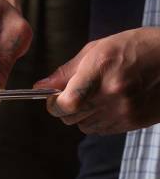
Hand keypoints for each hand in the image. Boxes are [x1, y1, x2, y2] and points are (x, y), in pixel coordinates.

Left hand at [34, 27, 159, 134]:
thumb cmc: (137, 48)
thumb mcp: (100, 49)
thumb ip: (67, 71)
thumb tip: (41, 86)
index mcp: (100, 70)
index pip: (65, 103)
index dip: (54, 103)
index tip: (55, 97)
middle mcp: (110, 93)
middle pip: (70, 117)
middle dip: (66, 108)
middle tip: (75, 93)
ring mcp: (122, 111)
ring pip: (83, 126)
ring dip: (82, 115)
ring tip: (97, 96)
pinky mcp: (130, 123)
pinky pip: (100, 130)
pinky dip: (98, 120)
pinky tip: (110, 103)